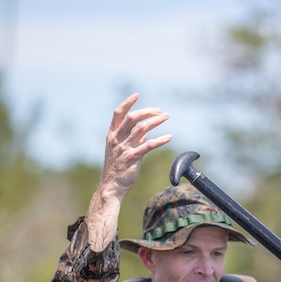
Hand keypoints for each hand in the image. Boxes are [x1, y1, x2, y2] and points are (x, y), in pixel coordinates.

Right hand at [87, 94, 171, 249]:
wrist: (111, 187)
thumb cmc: (116, 169)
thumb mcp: (119, 150)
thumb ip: (130, 139)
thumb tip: (144, 130)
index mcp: (112, 135)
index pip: (118, 114)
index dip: (127, 103)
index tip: (137, 95)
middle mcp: (117, 139)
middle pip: (132, 118)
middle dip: (147, 111)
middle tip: (160, 110)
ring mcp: (124, 148)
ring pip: (142, 128)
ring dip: (156, 121)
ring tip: (166, 117)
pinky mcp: (133, 158)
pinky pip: (149, 145)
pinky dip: (160, 140)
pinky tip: (169, 137)